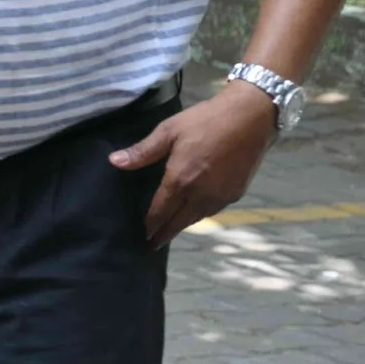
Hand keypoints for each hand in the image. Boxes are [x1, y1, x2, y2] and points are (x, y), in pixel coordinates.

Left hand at [110, 82, 279, 247]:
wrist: (250, 118)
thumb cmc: (205, 121)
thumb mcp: (168, 131)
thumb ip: (142, 151)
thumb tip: (114, 162)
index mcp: (181, 180)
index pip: (161, 210)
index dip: (151, 224)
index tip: (143, 236)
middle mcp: (201, 194)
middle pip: (179, 221)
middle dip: (165, 233)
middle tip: (153, 244)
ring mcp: (221, 196)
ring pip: (197, 218)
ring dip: (183, 225)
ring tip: (170, 229)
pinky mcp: (236, 193)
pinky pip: (213, 210)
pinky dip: (199, 215)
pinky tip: (194, 212)